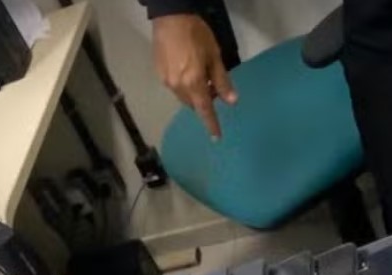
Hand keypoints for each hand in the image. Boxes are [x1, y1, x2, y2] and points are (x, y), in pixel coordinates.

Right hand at [153, 13, 237, 139]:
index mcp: (193, 83)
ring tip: (202, 78)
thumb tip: (231, 101)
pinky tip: (188, 71)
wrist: (170, 19)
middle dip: (204, 102)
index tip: (216, 137)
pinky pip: (175, 87)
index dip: (211, 124)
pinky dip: (185, 86)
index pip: (205, 110)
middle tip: (214, 90)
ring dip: (194, 94)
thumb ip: (222, 80)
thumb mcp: (215, 56)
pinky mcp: (160, 75)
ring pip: (184, 97)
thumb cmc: (196, 35)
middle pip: (193, 104)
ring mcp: (167, 82)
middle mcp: (178, 87)